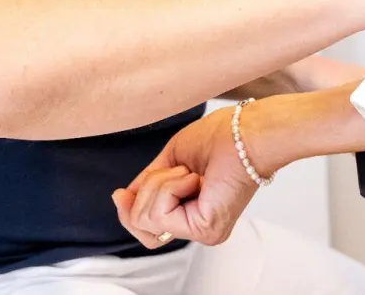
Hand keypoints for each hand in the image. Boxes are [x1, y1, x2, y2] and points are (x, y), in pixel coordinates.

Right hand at [112, 104, 267, 248]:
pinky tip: (194, 178)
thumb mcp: (168, 163)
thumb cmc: (218, 138)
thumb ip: (146, 185)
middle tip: (177, 170)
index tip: (121, 193)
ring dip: (160, 184)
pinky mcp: (205, 229)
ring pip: (145, 219)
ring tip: (189, 172)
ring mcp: (203, 232)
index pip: (145, 227)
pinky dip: (170, 187)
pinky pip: (160, 213)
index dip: (128, 210)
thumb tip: (120, 198)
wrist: (244, 131)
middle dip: (145, 191)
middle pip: (140, 226)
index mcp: (192, 213)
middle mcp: (198, 228)